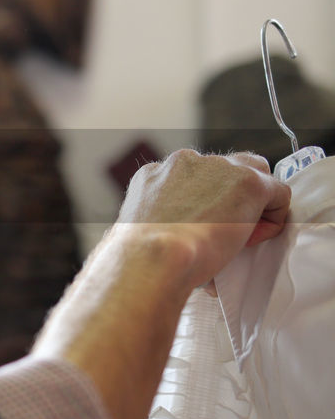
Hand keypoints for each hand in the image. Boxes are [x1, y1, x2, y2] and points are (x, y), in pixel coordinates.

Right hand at [116, 149, 290, 290]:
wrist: (155, 256)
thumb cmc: (145, 256)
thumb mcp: (140, 231)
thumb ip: (162, 219)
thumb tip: (182, 236)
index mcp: (153, 173)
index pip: (190, 177)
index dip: (203, 204)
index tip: (201, 228)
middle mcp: (183, 161)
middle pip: (223, 169)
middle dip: (228, 195)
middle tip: (222, 230)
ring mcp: (217, 167)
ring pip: (253, 173)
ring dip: (252, 201)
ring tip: (240, 234)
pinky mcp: (249, 182)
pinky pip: (277, 193)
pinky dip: (273, 216)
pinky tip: (253, 238)